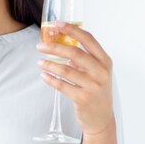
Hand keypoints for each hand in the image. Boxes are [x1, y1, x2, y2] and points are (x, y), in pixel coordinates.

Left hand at [36, 21, 114, 136]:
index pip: (88, 39)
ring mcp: (93, 86)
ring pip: (66, 69)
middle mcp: (101, 72)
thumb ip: (83, 58)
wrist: (102, 118)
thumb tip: (60, 42)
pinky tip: (44, 75)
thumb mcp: (96, 72)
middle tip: (40, 46)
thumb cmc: (96, 91)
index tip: (57, 24)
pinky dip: (50, 79)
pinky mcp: (83, 98)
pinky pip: (62, 85)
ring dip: (49, 64)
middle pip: (74, 52)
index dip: (72, 30)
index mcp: (104, 61)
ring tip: (40, 62)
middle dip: (54, 47)